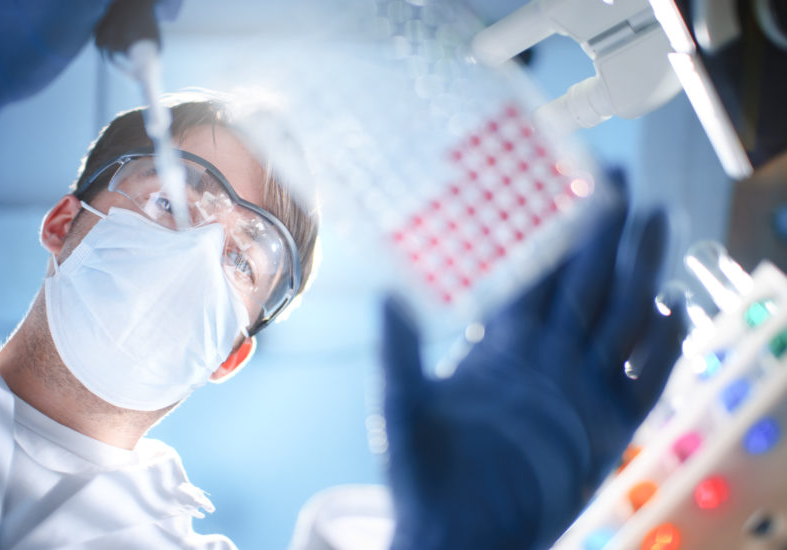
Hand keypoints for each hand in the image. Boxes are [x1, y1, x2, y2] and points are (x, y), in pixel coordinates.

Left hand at [381, 192, 687, 549]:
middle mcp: (545, 358)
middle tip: (616, 177)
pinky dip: (662, 349)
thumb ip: (400, 351)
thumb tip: (386, 291)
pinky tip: (675, 309)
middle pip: (581, 281)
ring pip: (618, 318)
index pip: (532, 274)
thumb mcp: (402, 406)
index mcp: (500, 345)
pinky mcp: (605, 430)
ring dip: (638, 270)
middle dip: (600, 231)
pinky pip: (644, 381)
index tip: (561, 184)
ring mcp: (579, 390)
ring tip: (656, 219)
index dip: (548, 230)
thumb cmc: (422, 475)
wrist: (456, 536)